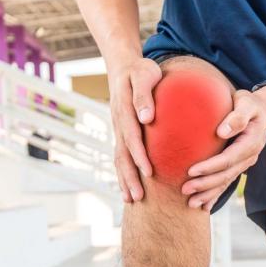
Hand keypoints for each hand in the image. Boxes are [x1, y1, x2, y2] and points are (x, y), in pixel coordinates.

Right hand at [107, 57, 161, 202]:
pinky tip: (128, 188)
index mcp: (124, 110)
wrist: (123, 66)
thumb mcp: (145, 75)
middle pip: (122, 154)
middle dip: (130, 176)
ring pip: (119, 158)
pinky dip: (122, 173)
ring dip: (124, 179)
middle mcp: (118, 123)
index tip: (148, 171)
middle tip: (138, 197)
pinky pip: (120, 156)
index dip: (139, 155)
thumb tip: (146, 118)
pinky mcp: (120, 133)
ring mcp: (117, 129)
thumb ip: (144, 95)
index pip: (132, 136)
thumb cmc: (140, 70)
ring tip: (131, 199)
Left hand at [182, 85, 265, 210]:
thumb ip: (237, 116)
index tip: (191, 171)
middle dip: (205, 185)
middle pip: (226, 174)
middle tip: (184, 190)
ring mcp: (245, 163)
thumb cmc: (249, 103)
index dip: (210, 166)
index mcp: (251, 141)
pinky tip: (204, 206)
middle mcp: (250, 156)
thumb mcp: (246, 102)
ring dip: (208, 194)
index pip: (228, 158)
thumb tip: (222, 132)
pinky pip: (227, 182)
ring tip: (190, 203)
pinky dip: (215, 195)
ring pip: (226, 182)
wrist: (262, 110)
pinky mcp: (239, 166)